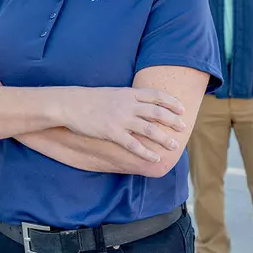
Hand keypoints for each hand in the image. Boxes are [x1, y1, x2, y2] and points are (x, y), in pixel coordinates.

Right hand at [60, 87, 186, 162]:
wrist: (70, 104)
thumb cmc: (90, 99)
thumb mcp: (113, 93)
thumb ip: (128, 98)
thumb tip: (142, 105)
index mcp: (128, 93)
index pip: (156, 95)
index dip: (172, 102)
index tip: (182, 109)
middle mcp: (128, 105)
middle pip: (157, 112)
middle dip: (172, 120)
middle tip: (183, 128)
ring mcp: (120, 119)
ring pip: (149, 129)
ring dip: (164, 138)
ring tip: (174, 146)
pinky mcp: (112, 132)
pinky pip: (133, 145)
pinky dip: (146, 153)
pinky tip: (154, 159)